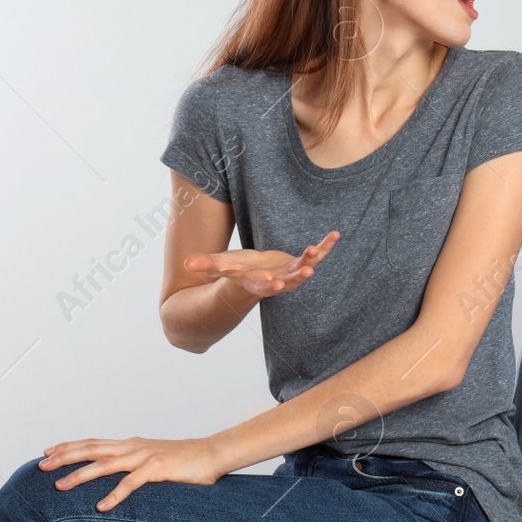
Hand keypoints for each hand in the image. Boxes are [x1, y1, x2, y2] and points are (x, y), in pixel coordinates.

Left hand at [39, 437, 226, 510]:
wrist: (213, 454)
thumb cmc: (185, 461)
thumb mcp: (153, 460)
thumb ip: (134, 465)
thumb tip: (116, 477)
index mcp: (130, 444)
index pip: (93, 442)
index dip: (69, 446)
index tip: (47, 452)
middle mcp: (132, 447)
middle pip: (91, 450)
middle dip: (64, 457)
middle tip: (40, 466)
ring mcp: (144, 457)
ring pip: (104, 465)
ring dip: (79, 475)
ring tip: (59, 486)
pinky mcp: (157, 469)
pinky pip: (131, 483)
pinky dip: (114, 495)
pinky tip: (100, 507)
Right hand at [184, 231, 338, 298]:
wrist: (256, 275)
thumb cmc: (237, 270)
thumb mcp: (222, 266)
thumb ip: (206, 265)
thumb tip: (187, 264)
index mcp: (258, 283)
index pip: (264, 286)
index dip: (270, 284)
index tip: (277, 282)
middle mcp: (278, 281)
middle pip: (290, 280)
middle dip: (298, 276)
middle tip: (308, 271)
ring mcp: (291, 272)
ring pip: (305, 267)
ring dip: (312, 259)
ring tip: (315, 249)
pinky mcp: (300, 263)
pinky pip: (318, 255)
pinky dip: (326, 246)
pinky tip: (335, 235)